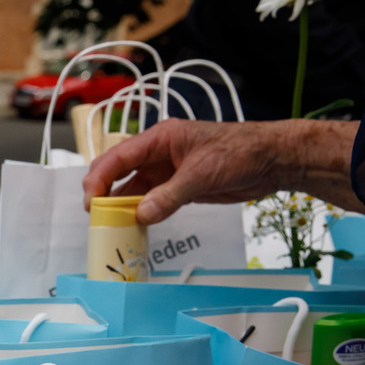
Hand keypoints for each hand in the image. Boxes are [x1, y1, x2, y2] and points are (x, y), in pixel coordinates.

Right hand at [81, 118, 363, 222]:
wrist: (272, 160)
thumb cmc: (241, 152)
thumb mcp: (203, 173)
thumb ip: (170, 195)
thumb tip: (141, 215)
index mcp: (160, 138)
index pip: (118, 157)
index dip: (100, 178)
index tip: (92, 201)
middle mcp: (158, 153)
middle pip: (119, 172)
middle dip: (104, 192)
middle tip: (96, 216)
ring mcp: (167, 171)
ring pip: (133, 189)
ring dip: (122, 206)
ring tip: (111, 226)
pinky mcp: (178, 186)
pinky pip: (151, 200)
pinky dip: (141, 213)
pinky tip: (134, 226)